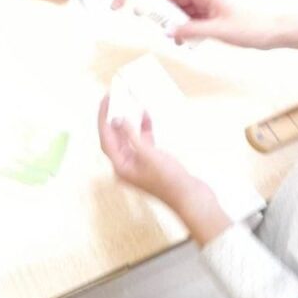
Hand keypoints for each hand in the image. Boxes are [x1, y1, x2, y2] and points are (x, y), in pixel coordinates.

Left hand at [97, 95, 230, 245]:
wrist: (193, 199)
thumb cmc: (171, 181)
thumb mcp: (149, 155)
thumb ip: (132, 136)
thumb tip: (118, 120)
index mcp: (121, 167)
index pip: (106, 139)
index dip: (104, 118)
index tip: (105, 100)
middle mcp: (127, 165)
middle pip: (115, 137)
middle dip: (115, 117)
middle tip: (116, 97)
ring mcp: (139, 164)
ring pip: (129, 137)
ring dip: (130, 120)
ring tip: (131, 102)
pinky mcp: (152, 162)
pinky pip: (143, 141)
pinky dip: (143, 129)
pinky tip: (147, 116)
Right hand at [160, 0, 297, 49]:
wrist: (271, 34)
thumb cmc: (250, 28)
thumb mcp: (219, 30)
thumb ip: (192, 30)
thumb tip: (169, 31)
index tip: (150, 3)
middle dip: (165, 10)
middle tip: (154, 22)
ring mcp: (208, 8)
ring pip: (183, 11)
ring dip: (174, 22)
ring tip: (169, 35)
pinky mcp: (211, 19)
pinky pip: (191, 21)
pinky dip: (184, 29)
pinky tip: (183, 40)